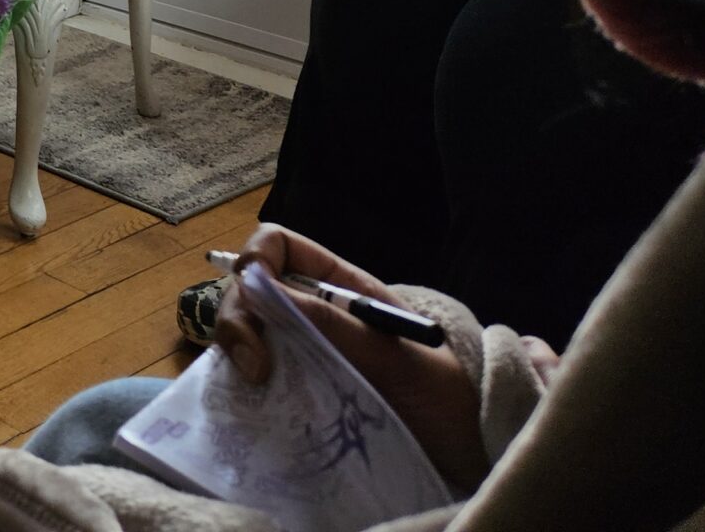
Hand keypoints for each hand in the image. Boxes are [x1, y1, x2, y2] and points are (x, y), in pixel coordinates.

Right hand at [211, 223, 487, 493]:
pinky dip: (239, 386)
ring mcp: (299, 354)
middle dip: (237, 318)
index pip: (278, 247)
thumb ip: (334, 322)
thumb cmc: (445, 398)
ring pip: (242, 332)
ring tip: (257, 387)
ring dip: (236, 352)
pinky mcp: (292, 395)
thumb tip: (261, 287)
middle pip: (247, 290)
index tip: (255, 299)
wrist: (469, 457)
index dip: (256, 260)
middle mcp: (312, 314)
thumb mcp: (397, 357)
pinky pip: (249, 379)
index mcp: (341, 288)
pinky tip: (253, 403)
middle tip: (254, 368)